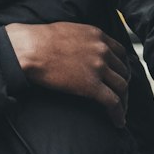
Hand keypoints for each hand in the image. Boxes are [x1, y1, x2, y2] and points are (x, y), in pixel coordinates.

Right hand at [4, 22, 130, 126]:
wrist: (30, 48)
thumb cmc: (40, 40)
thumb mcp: (70, 31)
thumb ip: (83, 39)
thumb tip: (82, 48)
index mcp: (97, 36)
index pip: (120, 53)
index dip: (122, 67)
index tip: (121, 76)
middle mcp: (103, 50)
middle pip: (123, 71)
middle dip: (123, 85)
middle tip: (120, 96)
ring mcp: (99, 68)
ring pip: (121, 87)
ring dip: (123, 101)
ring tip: (120, 111)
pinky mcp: (91, 86)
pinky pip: (112, 102)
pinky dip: (118, 114)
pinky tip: (118, 122)